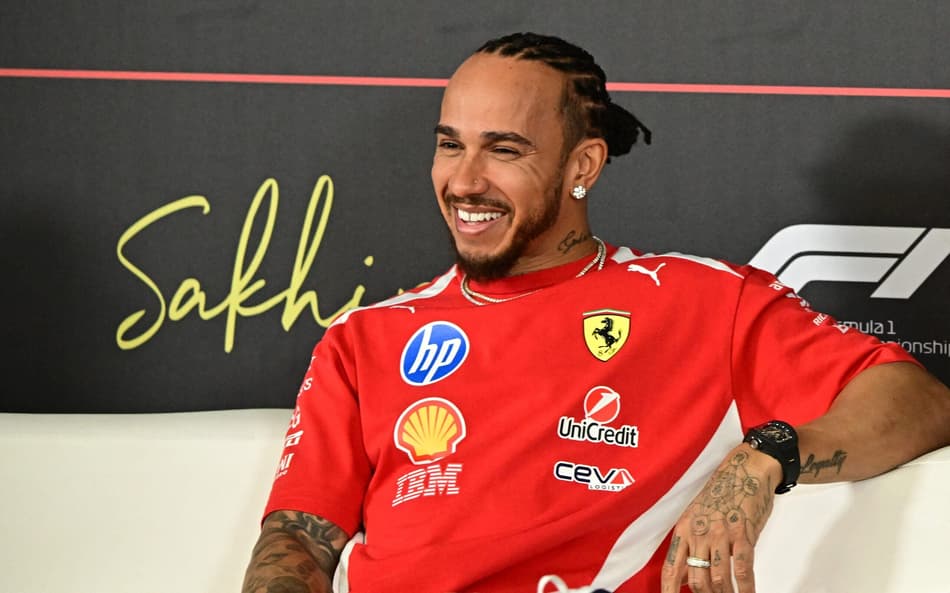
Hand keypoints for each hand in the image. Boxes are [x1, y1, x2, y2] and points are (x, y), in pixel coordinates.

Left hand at [661, 445, 778, 592]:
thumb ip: (690, 545)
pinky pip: (742, 570)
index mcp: (684, 530)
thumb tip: (685, 576)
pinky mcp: (743, 535)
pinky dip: (745, 589)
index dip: (669, 591)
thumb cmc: (721, 493)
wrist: (745, 471)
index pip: (671, 569)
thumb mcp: (696, 516)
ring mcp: (721, 535)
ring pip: (718, 579)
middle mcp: (699, 534)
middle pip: (696, 580)